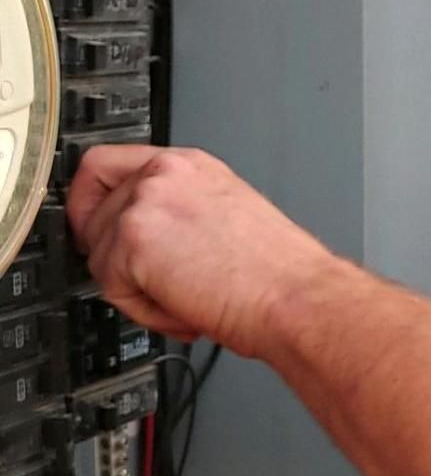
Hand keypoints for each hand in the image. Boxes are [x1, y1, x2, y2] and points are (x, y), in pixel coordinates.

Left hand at [66, 145, 335, 357]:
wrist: (296, 297)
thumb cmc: (280, 274)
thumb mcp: (228, 217)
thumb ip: (180, 213)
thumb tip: (150, 242)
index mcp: (191, 165)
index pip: (107, 163)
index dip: (92, 200)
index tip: (94, 227)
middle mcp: (165, 173)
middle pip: (89, 207)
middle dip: (108, 253)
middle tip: (136, 279)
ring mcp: (146, 202)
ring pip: (99, 254)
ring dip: (135, 291)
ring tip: (185, 301)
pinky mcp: (134, 239)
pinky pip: (111, 287)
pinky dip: (144, 311)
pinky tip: (186, 310)